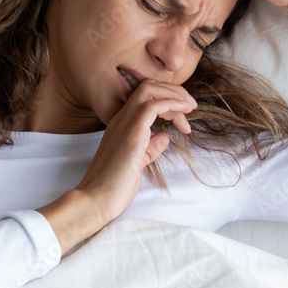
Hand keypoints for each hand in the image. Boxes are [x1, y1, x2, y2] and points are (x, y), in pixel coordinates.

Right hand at [75, 79, 196, 223]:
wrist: (96, 200)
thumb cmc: (114, 186)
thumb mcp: (138, 162)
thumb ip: (150, 147)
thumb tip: (164, 136)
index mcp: (121, 125)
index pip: (144, 97)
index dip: (167, 100)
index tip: (184, 116)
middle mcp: (121, 119)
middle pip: (147, 87)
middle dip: (173, 91)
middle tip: (191, 105)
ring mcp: (124, 124)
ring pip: (149, 90)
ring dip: (175, 95)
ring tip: (191, 107)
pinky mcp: (132, 134)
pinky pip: (153, 105)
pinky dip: (172, 104)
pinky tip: (184, 112)